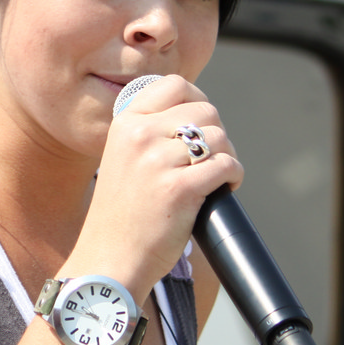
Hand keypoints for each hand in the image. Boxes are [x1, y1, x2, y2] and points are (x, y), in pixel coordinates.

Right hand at [76, 75, 241, 300]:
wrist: (110, 259)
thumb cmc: (123, 213)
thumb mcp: (122, 158)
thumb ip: (150, 132)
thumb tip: (197, 114)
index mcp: (125, 123)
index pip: (175, 85)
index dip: (198, 101)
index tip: (201, 125)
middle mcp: (140, 136)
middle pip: (205, 110)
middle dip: (216, 133)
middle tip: (210, 160)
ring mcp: (159, 162)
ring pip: (220, 137)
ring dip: (228, 157)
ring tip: (215, 178)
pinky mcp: (180, 189)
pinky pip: (227, 165)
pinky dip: (234, 177)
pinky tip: (223, 189)